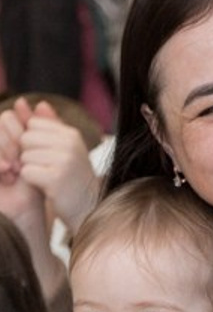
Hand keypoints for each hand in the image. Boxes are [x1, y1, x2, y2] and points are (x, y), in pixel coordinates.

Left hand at [14, 99, 99, 233]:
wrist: (89, 208)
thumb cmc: (72, 179)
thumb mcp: (64, 148)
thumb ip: (48, 125)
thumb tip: (34, 103)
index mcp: (71, 134)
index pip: (32, 125)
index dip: (32, 141)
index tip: (45, 155)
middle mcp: (70, 144)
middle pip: (25, 138)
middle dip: (28, 154)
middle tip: (46, 168)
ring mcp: (65, 160)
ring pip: (24, 155)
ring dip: (30, 169)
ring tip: (48, 178)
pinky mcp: (56, 177)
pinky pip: (26, 171)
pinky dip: (32, 181)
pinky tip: (47, 187)